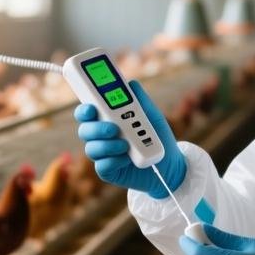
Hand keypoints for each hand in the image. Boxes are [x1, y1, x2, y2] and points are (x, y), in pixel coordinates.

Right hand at [74, 80, 185, 198]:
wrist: (170, 164)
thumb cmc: (157, 137)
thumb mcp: (152, 115)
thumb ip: (140, 100)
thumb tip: (131, 84)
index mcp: (107, 118)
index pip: (87, 112)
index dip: (84, 109)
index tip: (91, 108)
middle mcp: (101, 136)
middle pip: (84, 130)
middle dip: (96, 129)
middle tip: (113, 129)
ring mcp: (103, 154)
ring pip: (91, 148)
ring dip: (107, 145)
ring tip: (125, 146)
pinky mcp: (108, 170)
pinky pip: (102, 165)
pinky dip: (114, 161)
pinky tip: (127, 159)